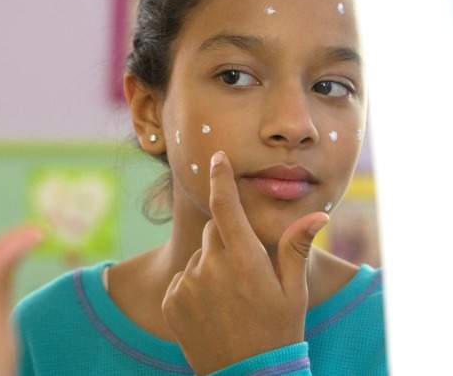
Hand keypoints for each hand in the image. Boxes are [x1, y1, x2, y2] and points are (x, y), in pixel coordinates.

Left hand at [161, 151, 327, 374]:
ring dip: (212, 268)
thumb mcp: (293, 292)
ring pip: (199, 258)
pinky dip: (194, 287)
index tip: (217, 157)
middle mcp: (211, 266)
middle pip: (213, 232)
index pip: (226, 206)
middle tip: (246, 273)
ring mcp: (187, 283)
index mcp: (244, 259)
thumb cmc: (276, 332)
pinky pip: (183, 280)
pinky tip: (212, 312)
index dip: (221, 178)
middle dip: (227, 240)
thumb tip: (318, 214)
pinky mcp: (171, 300)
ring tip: (230, 300)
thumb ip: (296, 249)